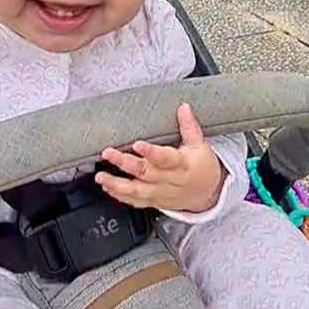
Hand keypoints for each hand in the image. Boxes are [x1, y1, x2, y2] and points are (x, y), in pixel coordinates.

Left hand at [96, 103, 224, 213]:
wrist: (206, 194)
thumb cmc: (202, 167)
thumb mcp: (200, 145)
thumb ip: (189, 126)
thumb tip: (183, 107)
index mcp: (181, 165)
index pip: (165, 158)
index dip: (151, 153)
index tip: (137, 144)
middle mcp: (168, 180)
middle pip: (144, 172)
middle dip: (124, 163)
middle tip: (108, 153)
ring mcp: (159, 192)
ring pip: (136, 191)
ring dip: (116, 184)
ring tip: (101, 176)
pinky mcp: (153, 201)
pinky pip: (135, 201)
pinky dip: (119, 196)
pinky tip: (107, 186)